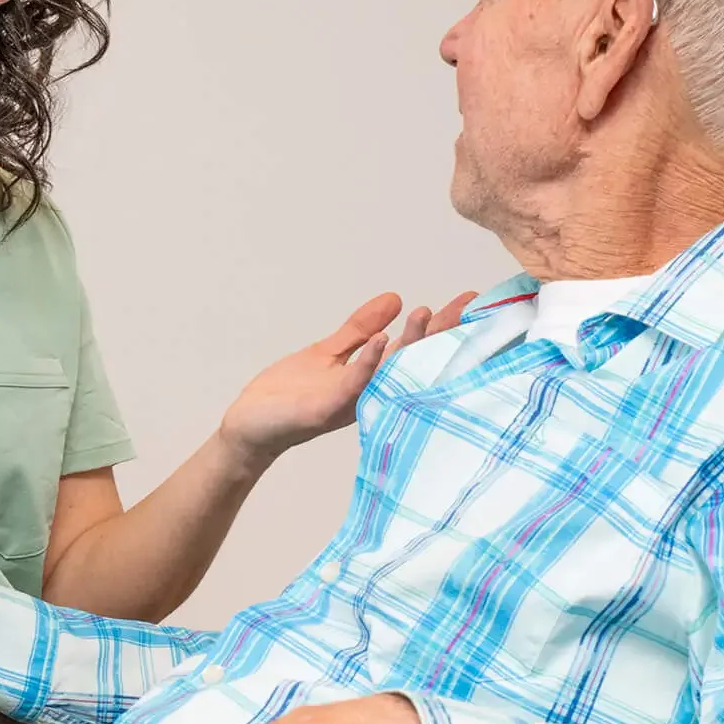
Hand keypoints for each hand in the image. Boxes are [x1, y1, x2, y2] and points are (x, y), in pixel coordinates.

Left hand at [217, 291, 477, 468]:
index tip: (471, 299)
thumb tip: (395, 298)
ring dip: (408, 344)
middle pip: (412, 359)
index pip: (414, 346)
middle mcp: (370, 391)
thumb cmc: (291, 393)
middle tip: (467, 304)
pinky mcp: (325, 407)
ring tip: (426, 313)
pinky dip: (368, 361)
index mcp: (373, 377)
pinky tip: (381, 339)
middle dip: (439, 332)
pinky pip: (353, 382)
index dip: (441, 323)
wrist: (252, 425)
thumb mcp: (329, 353)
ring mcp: (349, 401)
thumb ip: (358, 329)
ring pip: (388, 370)